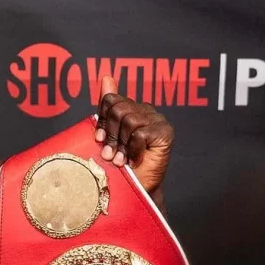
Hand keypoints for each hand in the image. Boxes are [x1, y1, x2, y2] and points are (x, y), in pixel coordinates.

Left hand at [94, 76, 173, 195]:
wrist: (135, 188)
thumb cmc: (120, 163)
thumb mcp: (107, 136)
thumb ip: (108, 107)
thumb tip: (106, 77)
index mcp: (130, 108)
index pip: (110, 100)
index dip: (102, 121)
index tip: (98, 140)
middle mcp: (145, 110)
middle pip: (118, 109)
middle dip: (110, 135)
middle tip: (109, 154)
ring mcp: (157, 120)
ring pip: (129, 121)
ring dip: (121, 145)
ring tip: (120, 160)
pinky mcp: (166, 132)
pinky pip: (141, 134)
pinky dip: (133, 150)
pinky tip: (134, 160)